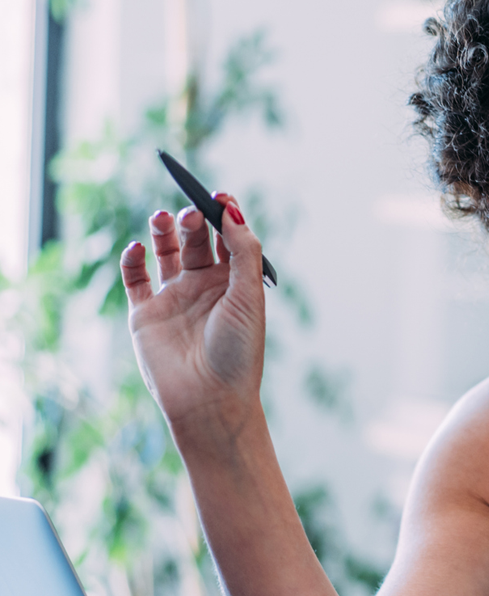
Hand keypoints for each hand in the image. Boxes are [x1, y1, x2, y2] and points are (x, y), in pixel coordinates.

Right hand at [120, 195, 265, 435]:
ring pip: (164, 252)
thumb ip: (243, 250)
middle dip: (193, 220)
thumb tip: (232, 208)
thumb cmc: (238, 352)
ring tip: (162, 217)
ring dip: (163, 230)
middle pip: (196, 239)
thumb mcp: (249, 295)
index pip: (228, 237)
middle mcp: (205, 287)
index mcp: (235, 282)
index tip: (219, 195)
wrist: (210, 400)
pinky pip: (134, 278)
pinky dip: (132, 258)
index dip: (223, 214)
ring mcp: (174, 298)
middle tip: (191, 212)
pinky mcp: (146, 314)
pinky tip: (138, 247)